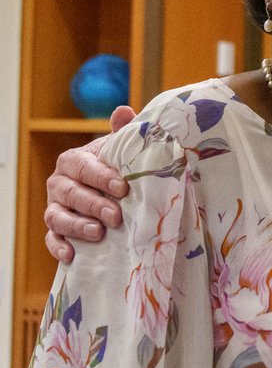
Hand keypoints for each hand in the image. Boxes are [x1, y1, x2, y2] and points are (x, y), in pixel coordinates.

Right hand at [43, 106, 134, 262]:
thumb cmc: (117, 170)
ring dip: (76, 226)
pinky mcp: (56, 231)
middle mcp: (59, 183)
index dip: (101, 177)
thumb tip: (124, 112)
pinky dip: (58, 247)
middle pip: (71, 194)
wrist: (112, 194)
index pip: (83, 167)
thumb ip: (124, 133)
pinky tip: (71, 255)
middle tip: (116, 216)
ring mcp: (55, 207)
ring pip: (56, 217)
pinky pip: (51, 240)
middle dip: (93, 205)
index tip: (123, 188)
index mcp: (73, 161)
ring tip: (98, 233)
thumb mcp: (122, 151)